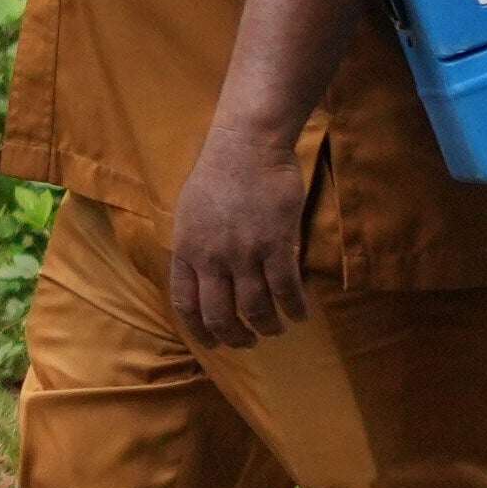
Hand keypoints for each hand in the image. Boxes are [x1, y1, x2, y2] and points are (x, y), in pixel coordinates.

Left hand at [158, 124, 319, 348]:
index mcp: (186, 250)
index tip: (213, 343)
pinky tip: (299, 314)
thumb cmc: (219, 172)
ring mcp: (243, 253)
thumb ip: (194, 246)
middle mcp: (211, 258)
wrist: (248, 144)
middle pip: (219, 315)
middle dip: (234, 337)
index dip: (199, 330)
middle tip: (248, 343)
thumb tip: (201, 274)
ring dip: (267, 327)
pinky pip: (285, 289)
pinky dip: (294, 308)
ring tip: (276, 330)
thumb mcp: (190, 212)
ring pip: (255, 308)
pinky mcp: (275, 244)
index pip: (186, 304)